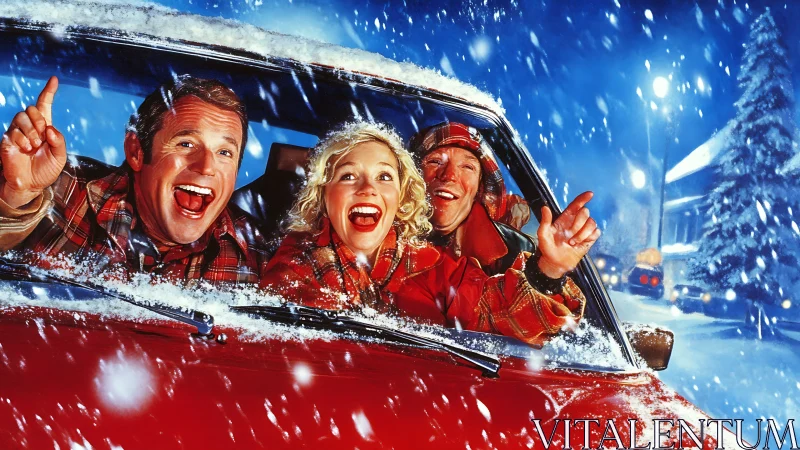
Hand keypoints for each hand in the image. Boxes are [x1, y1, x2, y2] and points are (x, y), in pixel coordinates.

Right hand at [0, 76, 65, 207]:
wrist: (31, 184)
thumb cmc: (45, 169)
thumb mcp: (60, 156)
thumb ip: (59, 141)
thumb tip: (50, 129)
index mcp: (44, 127)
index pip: (44, 105)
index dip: (48, 92)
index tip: (54, 79)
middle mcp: (29, 126)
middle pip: (32, 109)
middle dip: (39, 120)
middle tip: (43, 137)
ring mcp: (17, 132)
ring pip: (21, 117)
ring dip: (31, 132)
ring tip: (34, 146)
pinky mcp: (6, 140)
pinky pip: (13, 132)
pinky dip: (22, 141)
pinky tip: (25, 150)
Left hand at [536, 191, 600, 278]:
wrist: (555, 263)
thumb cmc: (548, 248)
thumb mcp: (543, 234)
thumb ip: (545, 221)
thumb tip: (544, 207)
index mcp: (565, 218)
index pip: (576, 204)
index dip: (583, 198)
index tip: (590, 194)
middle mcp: (575, 222)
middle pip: (585, 212)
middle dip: (578, 223)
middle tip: (570, 234)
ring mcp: (583, 230)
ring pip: (592, 222)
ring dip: (582, 233)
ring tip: (573, 242)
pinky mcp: (590, 239)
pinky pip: (596, 232)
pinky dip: (589, 237)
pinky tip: (581, 243)